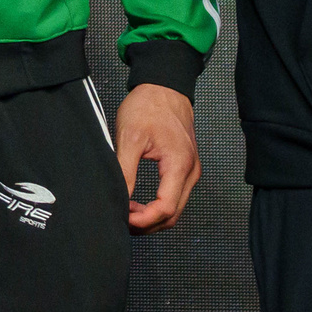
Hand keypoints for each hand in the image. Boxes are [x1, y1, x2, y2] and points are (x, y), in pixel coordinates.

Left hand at [116, 83, 200, 232]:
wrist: (164, 87)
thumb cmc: (149, 106)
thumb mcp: (129, 138)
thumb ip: (125, 171)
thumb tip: (120, 198)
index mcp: (179, 164)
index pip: (166, 208)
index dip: (144, 219)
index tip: (124, 218)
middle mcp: (191, 171)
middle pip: (173, 215)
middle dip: (147, 223)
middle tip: (122, 220)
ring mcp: (191, 170)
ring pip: (175, 209)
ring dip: (152, 217)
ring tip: (127, 213)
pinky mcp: (185, 168)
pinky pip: (175, 196)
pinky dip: (157, 206)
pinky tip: (139, 204)